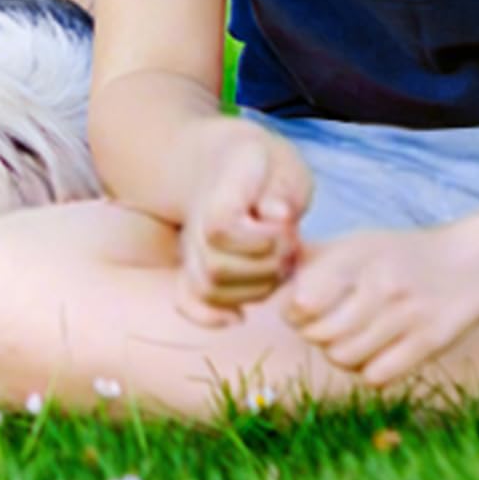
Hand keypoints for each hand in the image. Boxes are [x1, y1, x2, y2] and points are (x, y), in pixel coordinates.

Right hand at [175, 122, 311, 326]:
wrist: (218, 162)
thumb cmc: (262, 165)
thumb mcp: (282, 162)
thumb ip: (283, 187)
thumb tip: (277, 217)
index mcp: (218, 189)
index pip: (221, 227)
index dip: (260, 238)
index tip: (285, 223)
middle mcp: (194, 221)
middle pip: (216, 267)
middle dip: (268, 267)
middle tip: (291, 246)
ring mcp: (191, 245)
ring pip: (210, 288)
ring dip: (257, 289)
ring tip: (278, 264)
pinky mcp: (192, 265)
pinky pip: (188, 300)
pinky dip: (210, 317)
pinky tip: (238, 317)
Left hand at [284, 223, 478, 386]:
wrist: (464, 266)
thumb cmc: (392, 257)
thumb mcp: (351, 244)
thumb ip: (307, 259)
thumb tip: (261, 271)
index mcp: (354, 257)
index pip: (301, 301)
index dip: (291, 311)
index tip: (298, 308)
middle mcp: (379, 286)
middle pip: (319, 335)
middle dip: (311, 334)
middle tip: (322, 325)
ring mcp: (406, 316)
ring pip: (343, 358)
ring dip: (337, 354)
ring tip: (346, 338)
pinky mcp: (428, 343)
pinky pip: (376, 377)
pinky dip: (365, 371)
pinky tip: (371, 353)